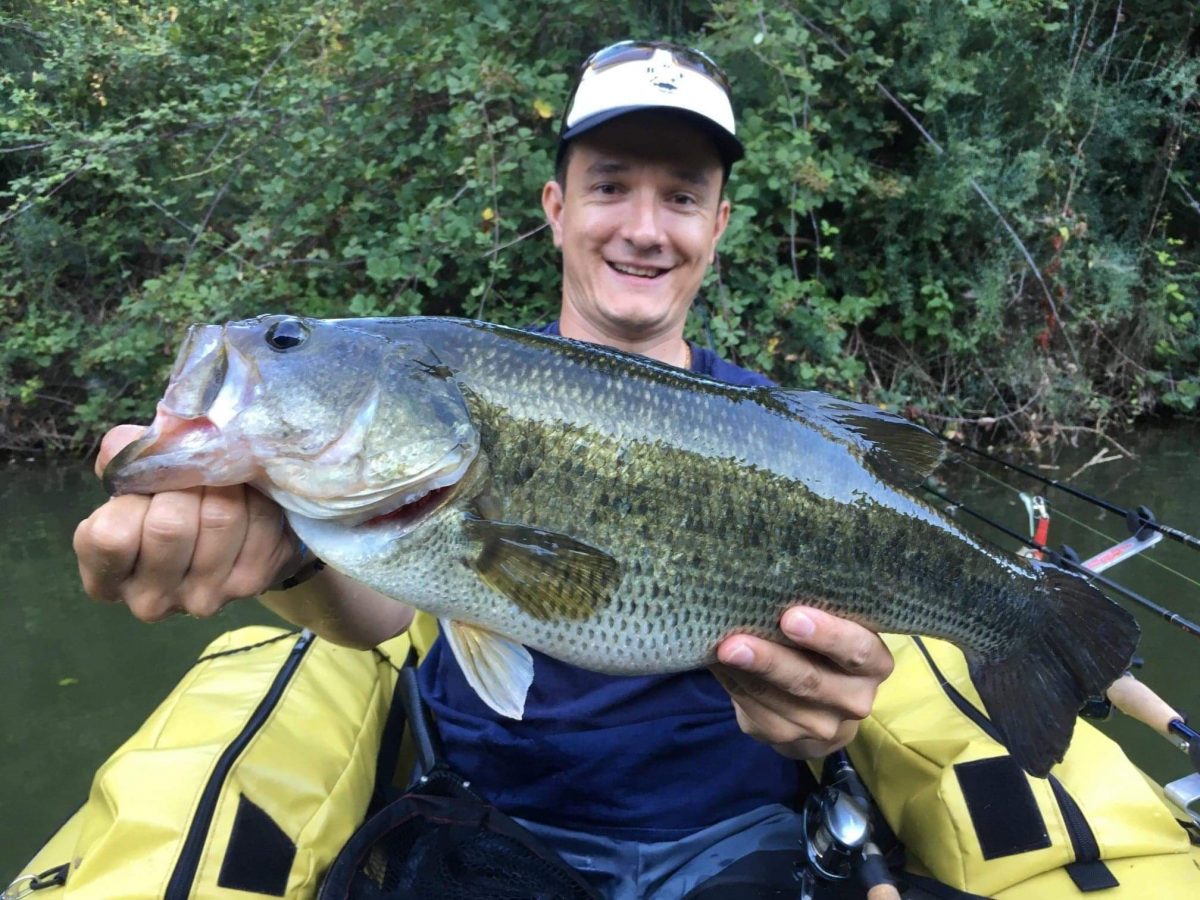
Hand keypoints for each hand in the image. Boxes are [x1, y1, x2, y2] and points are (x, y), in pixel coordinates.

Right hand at [73, 424, 298, 620]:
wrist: (230, 537)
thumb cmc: (166, 506)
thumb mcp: (135, 483)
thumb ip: (125, 460)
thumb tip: (125, 443)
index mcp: (106, 578)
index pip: (112, 536)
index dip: (135, 495)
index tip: (149, 485)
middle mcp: (150, 600)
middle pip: (171, 525)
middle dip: (186, 484)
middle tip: (193, 475)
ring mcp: (202, 598)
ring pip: (221, 517)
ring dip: (225, 485)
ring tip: (221, 483)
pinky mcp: (251, 583)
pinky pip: (260, 519)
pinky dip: (256, 495)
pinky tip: (248, 497)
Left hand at [711, 606, 893, 759]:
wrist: (821, 704)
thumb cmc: (823, 646)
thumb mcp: (833, 627)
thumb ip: (815, 613)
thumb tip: (766, 590)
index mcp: (874, 664)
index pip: (858, 650)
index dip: (827, 635)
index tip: (791, 617)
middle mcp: (854, 699)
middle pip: (810, 680)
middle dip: (770, 660)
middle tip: (736, 643)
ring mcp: (822, 726)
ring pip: (776, 698)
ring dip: (743, 673)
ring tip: (719, 650)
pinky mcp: (787, 738)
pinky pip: (755, 710)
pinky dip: (733, 684)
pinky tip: (718, 665)